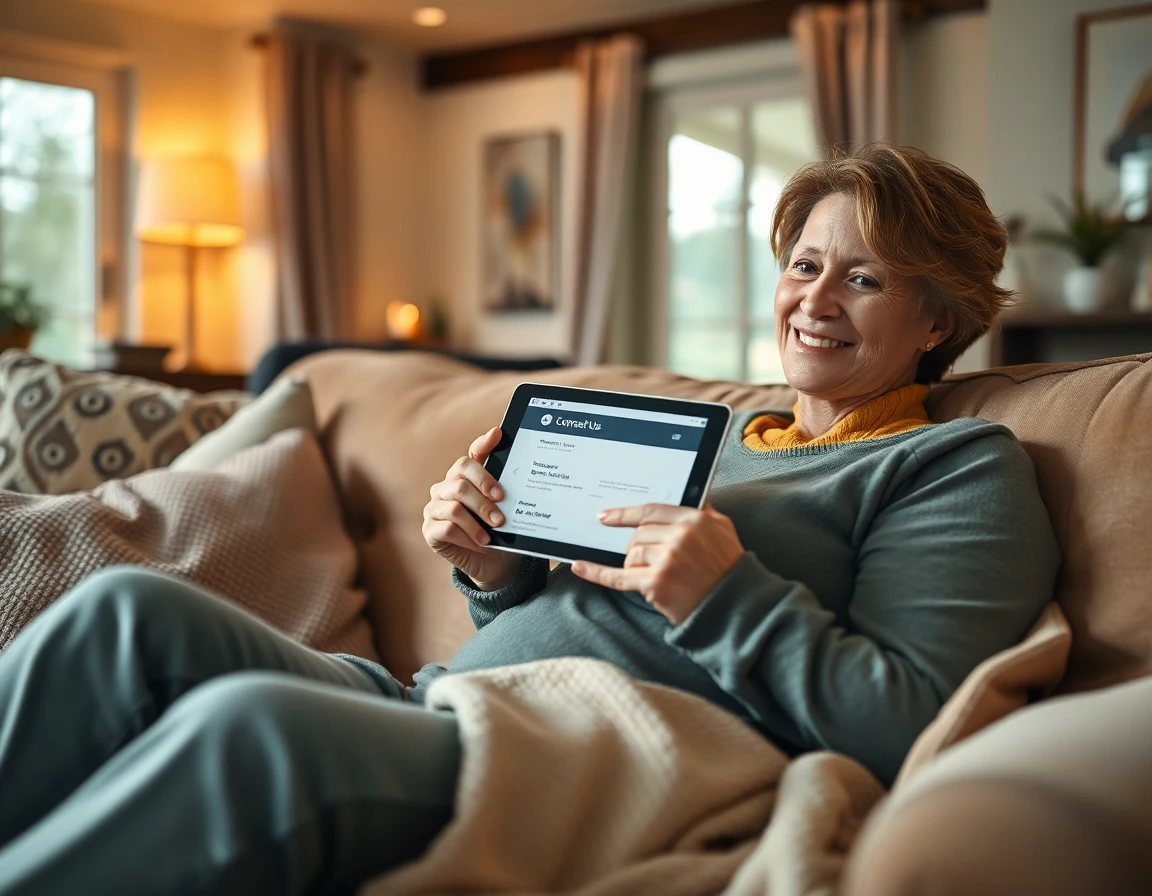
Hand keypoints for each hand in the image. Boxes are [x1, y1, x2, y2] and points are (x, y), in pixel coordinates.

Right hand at [422, 427, 521, 590]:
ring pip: (454, 507)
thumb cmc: (500, 530)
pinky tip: (480, 543)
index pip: (470, 456)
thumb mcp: (507, 508)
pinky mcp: (430, 530)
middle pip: (461, 482)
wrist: (496, 562)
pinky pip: (447, 529)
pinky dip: (468, 537)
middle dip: (484, 499)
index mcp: (463, 477)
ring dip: (477, 522)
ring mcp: (434, 508)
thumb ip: (506, 486)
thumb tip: (518, 463)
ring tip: (492, 534)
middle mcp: (445, 488)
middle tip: (501, 516)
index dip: (483, 445)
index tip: (499, 435)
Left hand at [570, 503, 743, 624]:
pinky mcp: (656, 583)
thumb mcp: (723, 529)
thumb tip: (688, 493)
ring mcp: (667, 560)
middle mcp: (680, 536)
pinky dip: (597, 572)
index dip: (625, 514)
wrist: (735, 608)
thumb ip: (703, 510)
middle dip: (637, 547)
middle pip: (638, 534)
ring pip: (631, 555)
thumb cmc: (728, 569)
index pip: (651, 511)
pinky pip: (618, 576)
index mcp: (694, 519)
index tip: (606, 516)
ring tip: (659, 578)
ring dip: (636, 566)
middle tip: (650, 561)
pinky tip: (580, 566)